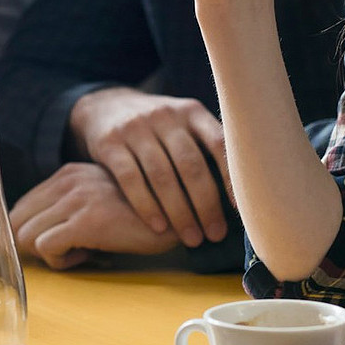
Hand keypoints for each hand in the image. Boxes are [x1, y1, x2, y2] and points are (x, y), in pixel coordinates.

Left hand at [8, 163, 178, 266]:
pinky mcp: (85, 221)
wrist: (179, 216)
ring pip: (26, 235)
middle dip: (31, 244)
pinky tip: (87, 255)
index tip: (34, 243)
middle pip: (15, 221)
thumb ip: (65, 210)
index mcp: (67, 174)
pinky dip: (61, 260)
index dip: (18, 229)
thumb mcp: (96, 204)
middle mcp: (67, 181)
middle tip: (63, 251)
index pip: (19, 204)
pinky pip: (46, 248)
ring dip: (49, 253)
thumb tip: (21, 233)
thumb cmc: (137, 218)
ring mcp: (75, 199)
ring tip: (80, 251)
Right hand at [68, 87, 228, 244]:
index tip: (241, 209)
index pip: (219, 142)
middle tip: (215, 234)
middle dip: (206, 204)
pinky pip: (130, 179)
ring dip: (179, 212)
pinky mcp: (110, 143)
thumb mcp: (183, 123)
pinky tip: (159, 226)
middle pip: (191, 164)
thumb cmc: (157, 127)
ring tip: (191, 238)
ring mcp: (135, 127)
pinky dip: (147, 206)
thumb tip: (241, 195)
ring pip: (162, 175)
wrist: (103, 106)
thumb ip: (206, 146)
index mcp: (191, 111)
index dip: (231, 177)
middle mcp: (165, 116)